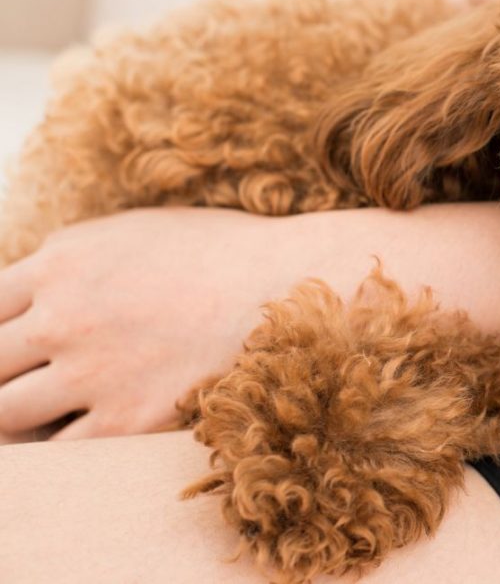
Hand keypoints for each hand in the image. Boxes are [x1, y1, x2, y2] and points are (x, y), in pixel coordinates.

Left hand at [0, 208, 307, 441]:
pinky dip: (60, 447)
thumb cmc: (219, 251)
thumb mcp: (132, 230)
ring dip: (17, 415)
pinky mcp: (127, 420)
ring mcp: (92, 372)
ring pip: (4, 414)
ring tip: (47, 412)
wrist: (289, 285)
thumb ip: (69, 254)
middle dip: (0, 374)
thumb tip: (29, 282)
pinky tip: (85, 430)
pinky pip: (60, 451)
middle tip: (30, 378)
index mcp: (61, 264)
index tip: (12, 346)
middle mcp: (63, 318)